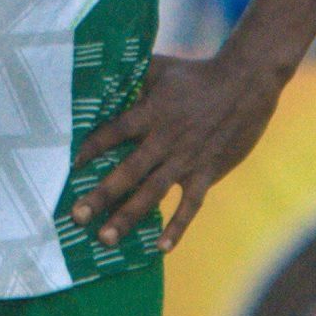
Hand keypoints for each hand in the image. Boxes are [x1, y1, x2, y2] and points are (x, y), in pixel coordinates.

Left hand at [67, 53, 283, 253]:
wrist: (245, 83)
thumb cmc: (197, 74)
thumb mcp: (160, 68)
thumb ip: (131, 77)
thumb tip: (99, 79)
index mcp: (151, 113)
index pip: (113, 133)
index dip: (91, 148)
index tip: (70, 166)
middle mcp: (164, 140)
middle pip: (127, 171)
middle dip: (101, 195)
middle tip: (77, 217)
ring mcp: (186, 159)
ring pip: (152, 193)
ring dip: (128, 217)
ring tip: (106, 239)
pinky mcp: (207, 172)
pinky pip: (190, 204)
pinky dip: (177, 226)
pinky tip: (161, 247)